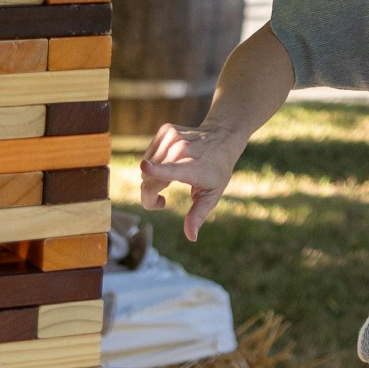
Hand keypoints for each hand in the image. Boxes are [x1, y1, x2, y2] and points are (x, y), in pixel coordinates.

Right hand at [139, 122, 247, 241]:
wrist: (222, 136)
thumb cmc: (217, 170)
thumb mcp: (212, 195)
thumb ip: (198, 215)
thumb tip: (191, 237)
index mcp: (192, 167)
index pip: (171, 169)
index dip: (156, 170)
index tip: (145, 167)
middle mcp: (181, 149)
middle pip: (150, 178)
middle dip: (150, 195)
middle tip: (163, 202)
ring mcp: (172, 137)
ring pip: (146, 167)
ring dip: (152, 179)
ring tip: (168, 182)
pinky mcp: (166, 130)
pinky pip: (148, 154)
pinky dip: (153, 163)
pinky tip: (168, 164)